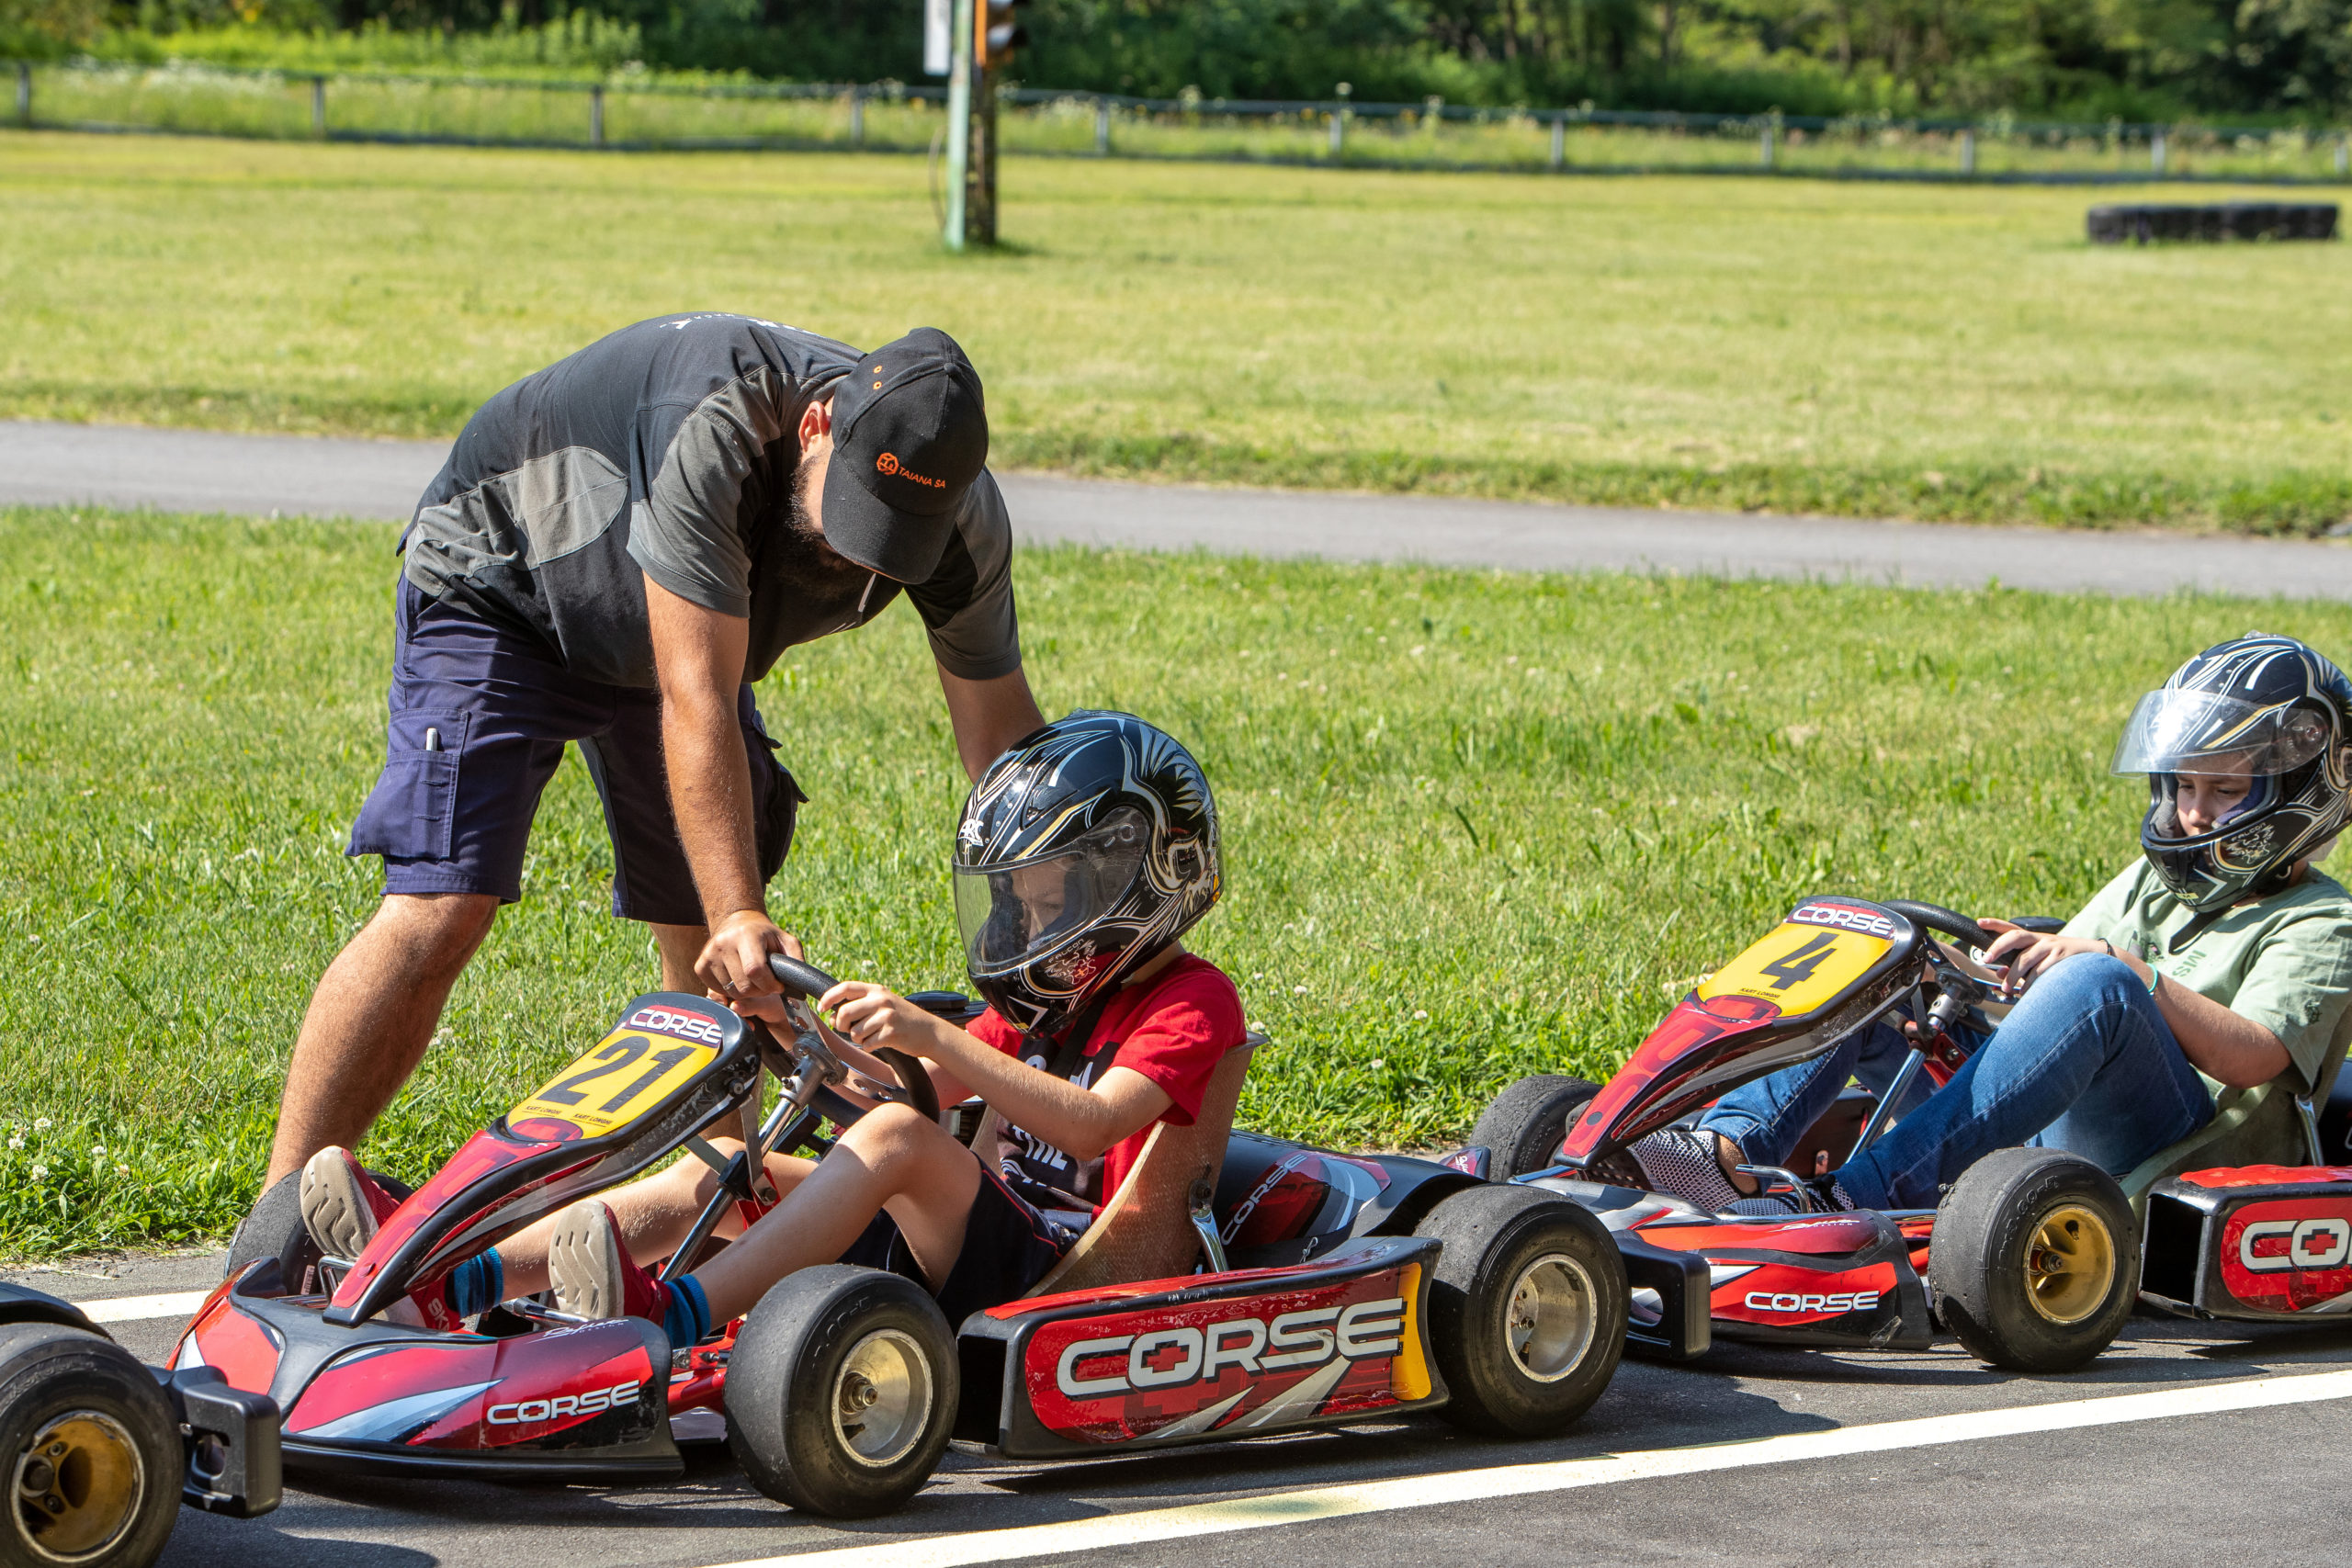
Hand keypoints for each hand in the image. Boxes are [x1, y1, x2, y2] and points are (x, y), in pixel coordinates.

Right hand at [697, 910, 803, 1022]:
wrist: (737, 921)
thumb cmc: (765, 935)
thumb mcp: (786, 941)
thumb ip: (796, 961)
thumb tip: (801, 987)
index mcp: (745, 935)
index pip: (755, 970)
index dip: (769, 985)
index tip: (778, 986)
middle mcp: (723, 943)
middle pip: (744, 986)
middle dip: (760, 991)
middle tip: (766, 984)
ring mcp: (709, 955)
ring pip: (731, 992)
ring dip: (746, 993)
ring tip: (753, 980)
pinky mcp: (700, 966)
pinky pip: (718, 991)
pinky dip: (731, 991)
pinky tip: (738, 978)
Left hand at [820, 981, 947, 1056]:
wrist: (929, 1031)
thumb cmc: (902, 1018)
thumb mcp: (882, 1005)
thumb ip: (858, 1007)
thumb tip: (832, 1017)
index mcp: (876, 990)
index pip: (846, 987)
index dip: (829, 997)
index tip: (821, 1007)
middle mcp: (881, 1000)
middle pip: (845, 1012)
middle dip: (840, 1025)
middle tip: (846, 1029)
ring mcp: (887, 1016)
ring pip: (854, 1032)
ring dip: (858, 1038)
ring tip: (870, 1036)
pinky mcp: (891, 1033)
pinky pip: (867, 1044)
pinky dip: (869, 1046)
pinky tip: (879, 1042)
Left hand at [1977, 918, 2109, 993]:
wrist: (2096, 958)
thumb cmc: (2062, 960)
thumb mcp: (2040, 959)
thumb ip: (2018, 965)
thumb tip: (1998, 973)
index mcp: (2034, 938)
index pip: (2011, 928)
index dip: (1994, 923)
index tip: (1980, 921)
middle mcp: (2041, 938)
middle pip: (2015, 936)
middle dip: (1998, 947)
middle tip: (1986, 959)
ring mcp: (2052, 946)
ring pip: (2026, 958)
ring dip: (2013, 974)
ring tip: (2006, 988)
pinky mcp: (2062, 958)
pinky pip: (2042, 970)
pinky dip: (2031, 983)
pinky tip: (2026, 992)